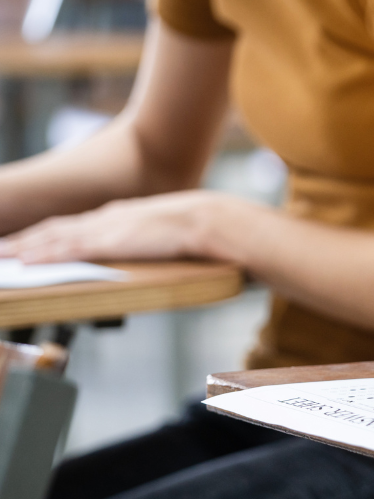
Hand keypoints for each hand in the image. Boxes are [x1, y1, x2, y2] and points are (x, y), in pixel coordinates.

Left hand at [0, 190, 242, 262]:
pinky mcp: (109, 242)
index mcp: (122, 217)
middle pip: (56, 230)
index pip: (76, 227)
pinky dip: (42, 255)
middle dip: (26, 240)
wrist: (210, 220)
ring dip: (24, 247)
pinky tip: (24, 262)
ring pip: (53, 238)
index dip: (49, 235)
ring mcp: (106, 229)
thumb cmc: (201, 230)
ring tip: (2, 256)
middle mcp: (107, 219)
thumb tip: (157, 248)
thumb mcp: (172, 234)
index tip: (29, 243)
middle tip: (2, 250)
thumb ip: (156, 240)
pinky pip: (66, 250)